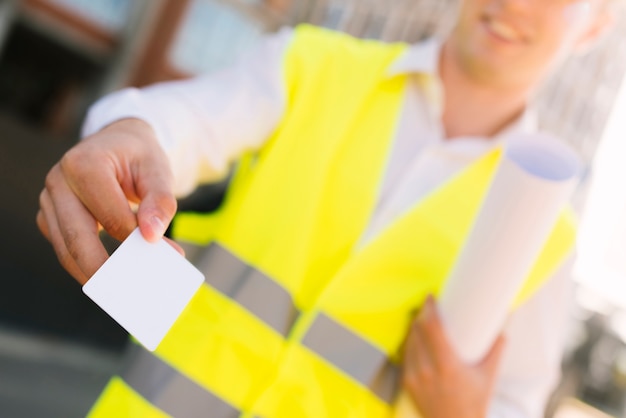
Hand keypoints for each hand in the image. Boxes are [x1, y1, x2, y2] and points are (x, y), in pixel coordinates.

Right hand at [37, 118, 178, 283]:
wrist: (120, 145)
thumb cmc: (139, 157)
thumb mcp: (158, 169)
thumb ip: (160, 200)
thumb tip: (152, 235)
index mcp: (84, 164)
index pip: (110, 215)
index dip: (136, 240)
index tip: (166, 257)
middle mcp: (58, 182)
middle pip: (78, 239)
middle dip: (108, 270)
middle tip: (136, 293)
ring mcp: (50, 202)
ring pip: (67, 251)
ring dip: (97, 275)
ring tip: (128, 292)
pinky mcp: (52, 219)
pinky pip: (67, 250)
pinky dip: (88, 267)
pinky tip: (115, 278)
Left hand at [402, 296, 505, 417]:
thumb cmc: (474, 403)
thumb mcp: (488, 377)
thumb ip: (496, 351)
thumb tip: (504, 329)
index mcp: (448, 365)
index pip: (433, 328)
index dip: (429, 309)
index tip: (430, 297)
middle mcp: (428, 370)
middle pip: (417, 331)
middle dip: (421, 315)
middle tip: (427, 306)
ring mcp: (415, 377)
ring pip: (409, 342)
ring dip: (413, 328)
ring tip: (421, 318)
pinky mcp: (407, 383)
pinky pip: (405, 356)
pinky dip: (410, 344)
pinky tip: (414, 337)